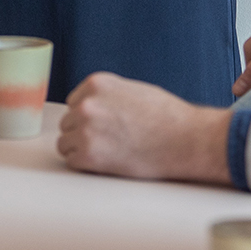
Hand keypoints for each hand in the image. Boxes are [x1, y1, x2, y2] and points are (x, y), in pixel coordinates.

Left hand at [56, 72, 230, 183]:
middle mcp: (86, 104)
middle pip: (68, 123)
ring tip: (109, 153)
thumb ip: (108, 96)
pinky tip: (108, 163)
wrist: (186, 140)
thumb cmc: (167, 117)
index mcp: (97, 84)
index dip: (89, 117)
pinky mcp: (88, 155)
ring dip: (82, 149)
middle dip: (84, 133)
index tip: (104, 126)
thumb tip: (92, 108)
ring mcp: (85, 129)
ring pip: (65, 143)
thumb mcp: (133, 91)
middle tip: (109, 142)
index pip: (74, 102)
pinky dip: (87, 165)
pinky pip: (72, 161)